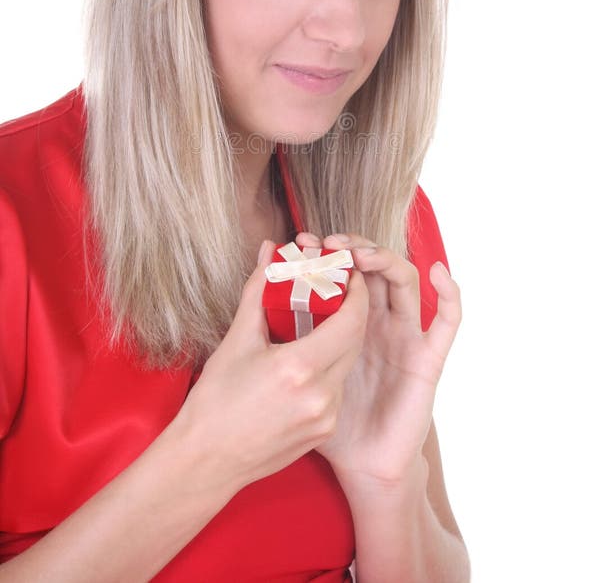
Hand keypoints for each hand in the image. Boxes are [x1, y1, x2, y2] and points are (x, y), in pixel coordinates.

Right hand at [172, 240, 369, 496]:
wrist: (206, 462)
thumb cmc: (215, 402)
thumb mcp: (237, 340)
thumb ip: (259, 291)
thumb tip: (270, 253)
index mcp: (299, 369)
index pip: (350, 321)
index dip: (356, 294)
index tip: (349, 275)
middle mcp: (321, 396)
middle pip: (354, 341)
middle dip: (350, 313)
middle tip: (336, 291)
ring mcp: (326, 418)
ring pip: (346, 366)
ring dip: (339, 341)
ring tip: (318, 323)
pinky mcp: (324, 433)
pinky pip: (336, 389)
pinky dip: (328, 368)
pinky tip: (307, 359)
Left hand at [295, 230, 461, 486]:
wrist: (358, 467)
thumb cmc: (322, 418)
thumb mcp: (290, 366)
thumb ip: (272, 320)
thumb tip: (259, 278)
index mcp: (348, 322)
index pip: (344, 272)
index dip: (329, 254)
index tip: (304, 242)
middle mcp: (380, 322)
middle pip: (375, 269)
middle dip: (355, 249)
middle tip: (329, 242)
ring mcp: (406, 337)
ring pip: (406, 282)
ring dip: (387, 260)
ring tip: (361, 255)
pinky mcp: (428, 359)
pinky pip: (447, 323)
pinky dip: (450, 293)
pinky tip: (437, 272)